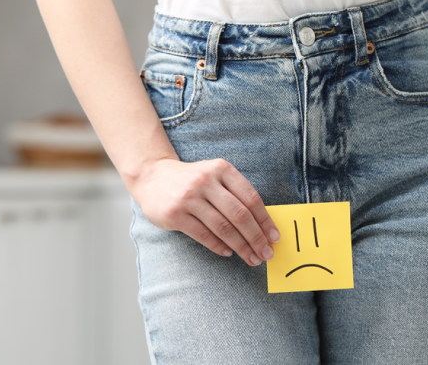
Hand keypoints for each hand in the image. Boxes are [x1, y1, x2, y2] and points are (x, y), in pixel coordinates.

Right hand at [129, 157, 279, 265]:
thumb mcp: (215, 176)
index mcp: (222, 169)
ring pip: (223, 228)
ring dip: (241, 246)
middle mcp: (206, 181)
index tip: (275, 237)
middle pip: (240, 215)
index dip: (265, 220)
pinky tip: (228, 253)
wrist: (152, 176)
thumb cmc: (192, 180)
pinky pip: (203, 235)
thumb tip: (262, 225)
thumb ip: (236, 194)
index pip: (251, 198)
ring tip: (251, 258)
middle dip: (256, 238)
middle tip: (266, 254)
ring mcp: (189, 197)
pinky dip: (219, 246)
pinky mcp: (175, 214)